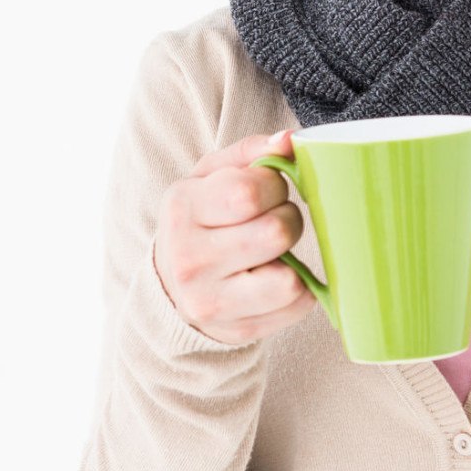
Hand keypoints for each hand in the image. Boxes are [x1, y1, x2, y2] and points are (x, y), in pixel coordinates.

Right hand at [152, 128, 317, 345]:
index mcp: (181, 210)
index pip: (249, 192)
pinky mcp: (238, 330)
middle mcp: (190, 260)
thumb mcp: (211, 176)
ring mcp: (211, 302)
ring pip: (290, 278)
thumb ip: (251, 152)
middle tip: (273, 220)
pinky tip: (274, 277)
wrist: (172, 286)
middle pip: (276, 233)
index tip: (267, 189)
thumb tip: (289, 140)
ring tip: (273, 251)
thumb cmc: (202, 219)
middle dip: (288, 219)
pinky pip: (297, 305)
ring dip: (293, 258)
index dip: (274, 185)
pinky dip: (298, 288)